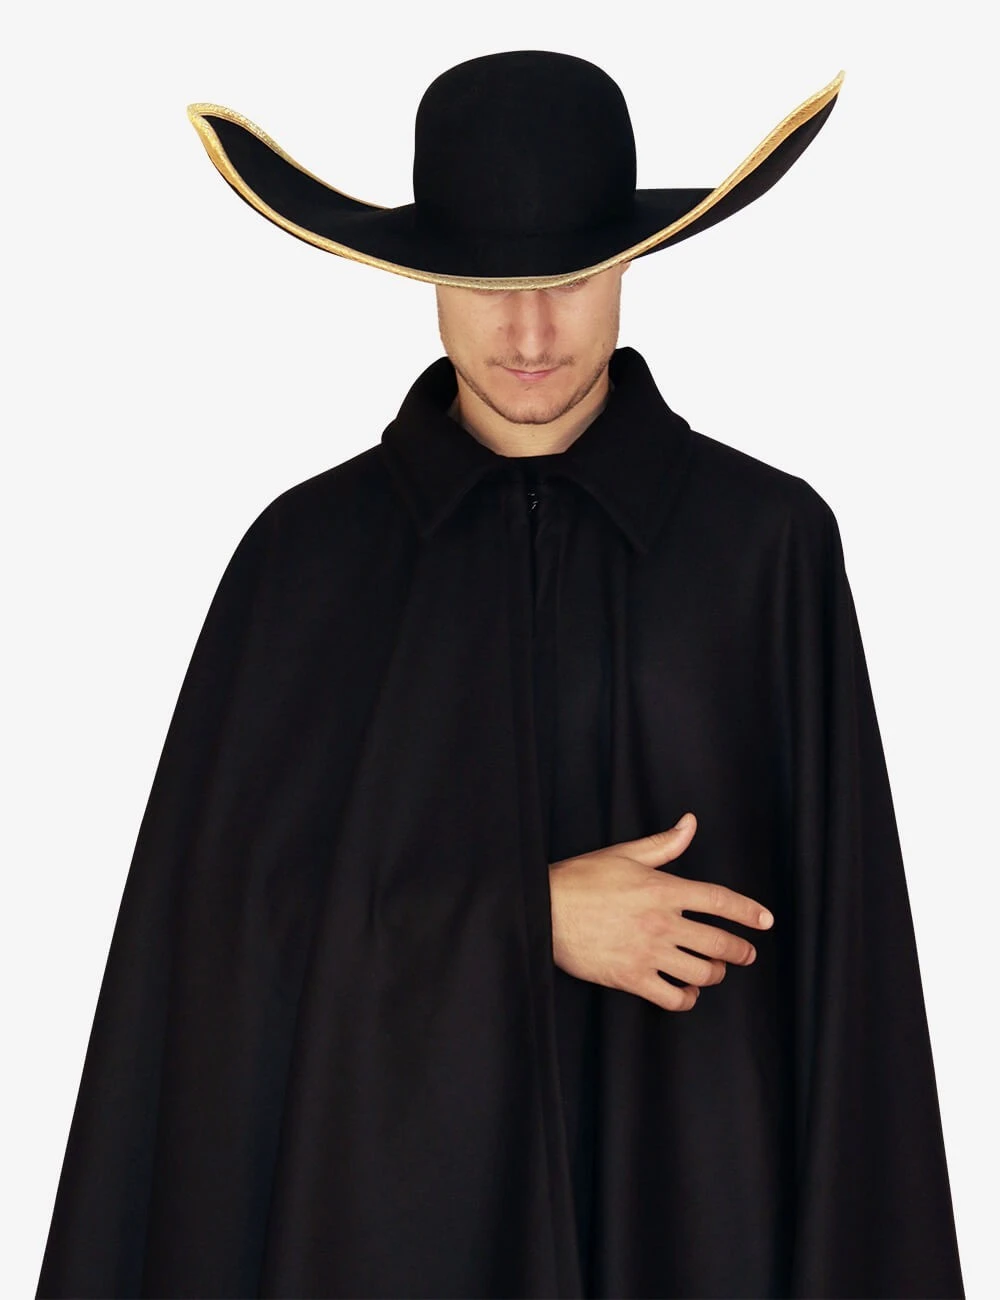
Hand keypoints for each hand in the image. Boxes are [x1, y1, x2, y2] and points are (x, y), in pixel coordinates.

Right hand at [548, 813, 773, 1011]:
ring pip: (701, 973)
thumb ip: (663, 843)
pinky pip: (673, 997)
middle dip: (740, 950)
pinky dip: (686, 998)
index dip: (748, 911)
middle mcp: (662, 923)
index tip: (766, 921)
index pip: (719, 901)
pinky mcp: (631, 978)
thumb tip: (690, 824)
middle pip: (719, 943)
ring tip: (714, 971)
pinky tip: (685, 991)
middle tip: (746, 953)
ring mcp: (648, 953)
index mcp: (663, 889)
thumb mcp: (624, 854)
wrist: (544, 911)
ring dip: (715, 974)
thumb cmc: (581, 879)